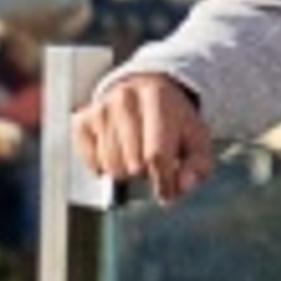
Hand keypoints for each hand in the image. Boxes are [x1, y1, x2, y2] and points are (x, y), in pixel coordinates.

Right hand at [75, 59, 212, 204]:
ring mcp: (101, 109)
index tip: (167, 191)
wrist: (144, 89)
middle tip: (151, 162)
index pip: (156, 155)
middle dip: (145, 173)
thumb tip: (184, 185)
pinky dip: (104, 167)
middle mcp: (126, 99)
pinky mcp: (82, 121)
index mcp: (159, 99)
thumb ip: (198, 165)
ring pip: (111, 167)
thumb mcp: (195, 138)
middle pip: (132, 164)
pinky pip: (92, 163)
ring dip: (125, 171)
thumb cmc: (172, 120)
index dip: (163, 181)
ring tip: (134, 155)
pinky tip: (116, 153)